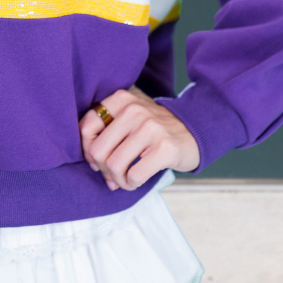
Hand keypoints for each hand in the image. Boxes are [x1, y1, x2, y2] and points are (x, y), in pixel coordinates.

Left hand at [79, 85, 199, 190]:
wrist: (195, 131)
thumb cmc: (154, 129)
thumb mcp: (129, 116)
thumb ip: (106, 130)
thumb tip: (91, 162)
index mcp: (121, 99)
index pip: (87, 127)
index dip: (87, 150)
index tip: (97, 160)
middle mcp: (134, 110)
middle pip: (98, 151)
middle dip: (102, 169)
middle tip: (112, 174)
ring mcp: (151, 128)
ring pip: (114, 165)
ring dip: (117, 180)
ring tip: (124, 180)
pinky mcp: (165, 148)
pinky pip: (134, 175)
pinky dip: (131, 184)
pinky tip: (136, 181)